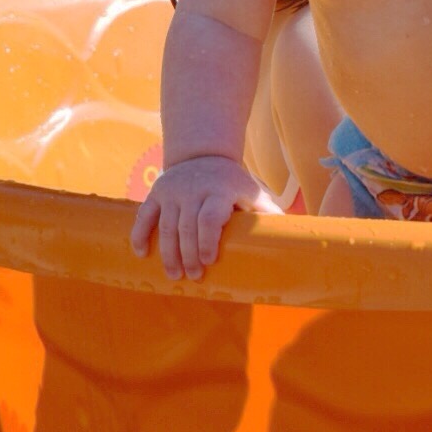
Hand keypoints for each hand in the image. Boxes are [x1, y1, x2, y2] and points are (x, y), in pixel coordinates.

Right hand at [129, 154, 282, 280]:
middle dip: (189, 255)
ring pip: (165, 226)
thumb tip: (290, 235)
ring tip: (174, 275)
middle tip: (194, 276)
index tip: (210, 261)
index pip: (209, 218)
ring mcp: (172, 192)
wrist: (204, 155)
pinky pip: (144, 216)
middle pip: (186, 228)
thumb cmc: (233, 182)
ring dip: (168, 254)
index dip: (208, 241)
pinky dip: (140, 236)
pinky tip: (142, 255)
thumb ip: (267, 211)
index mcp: (220, 191)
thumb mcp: (252, 191)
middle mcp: (193, 190)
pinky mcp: (156, 193)